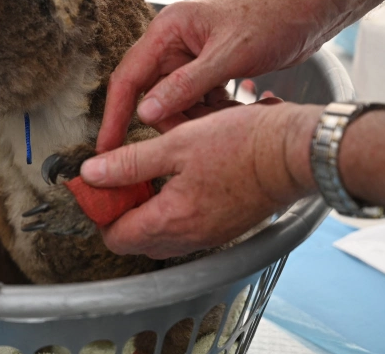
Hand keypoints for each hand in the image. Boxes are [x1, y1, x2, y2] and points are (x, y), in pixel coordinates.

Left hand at [81, 100, 320, 258]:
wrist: (293, 153)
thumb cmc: (240, 144)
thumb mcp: (175, 144)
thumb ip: (129, 163)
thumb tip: (91, 173)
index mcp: (171, 220)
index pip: (116, 236)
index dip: (100, 211)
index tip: (98, 186)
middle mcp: (188, 238)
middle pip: (135, 241)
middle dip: (120, 213)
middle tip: (120, 178)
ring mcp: (207, 237)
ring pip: (158, 238)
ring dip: (144, 212)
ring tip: (147, 175)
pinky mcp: (221, 229)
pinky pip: (182, 231)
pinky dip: (168, 213)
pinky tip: (174, 181)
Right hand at [96, 0, 327, 152]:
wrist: (308, 7)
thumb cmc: (272, 16)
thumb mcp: (228, 54)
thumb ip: (186, 85)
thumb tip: (147, 113)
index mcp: (166, 31)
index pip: (128, 77)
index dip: (114, 115)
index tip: (105, 147)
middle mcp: (171, 44)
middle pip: (149, 94)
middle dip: (166, 120)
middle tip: (184, 141)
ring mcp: (188, 58)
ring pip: (174, 102)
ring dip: (193, 118)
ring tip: (223, 119)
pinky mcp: (206, 69)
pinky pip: (194, 101)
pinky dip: (209, 112)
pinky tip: (232, 108)